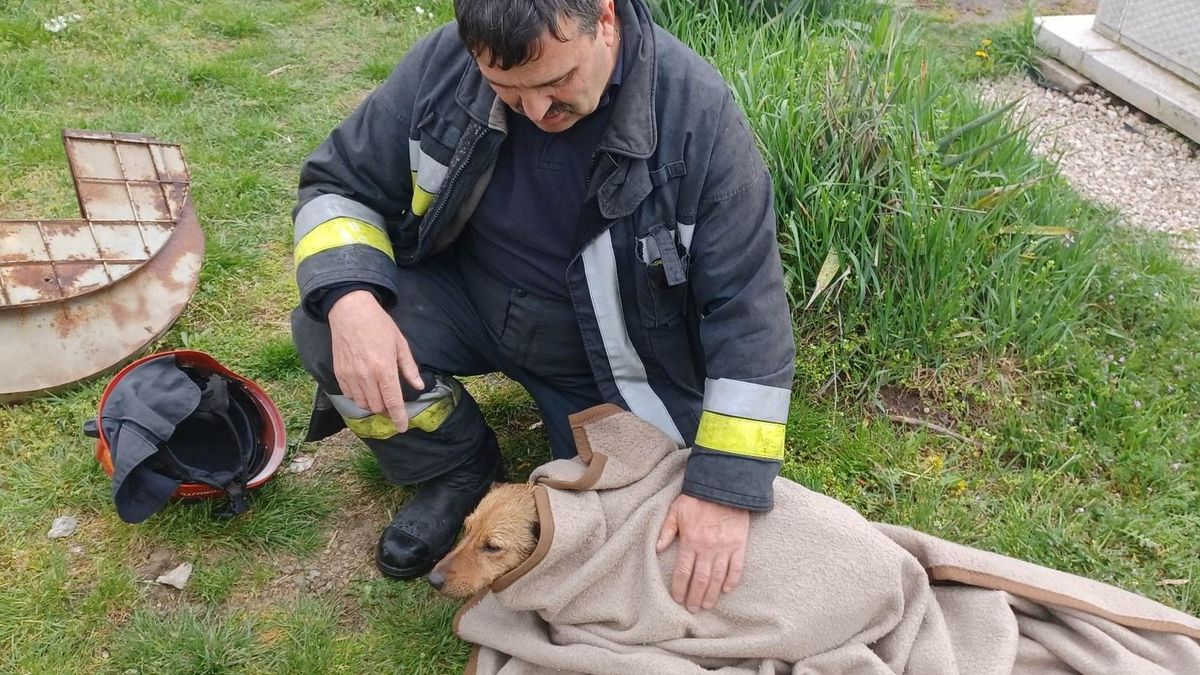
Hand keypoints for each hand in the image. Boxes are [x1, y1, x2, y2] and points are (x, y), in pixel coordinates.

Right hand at [327, 290, 423, 430]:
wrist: (350, 311)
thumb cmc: (379, 325)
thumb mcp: (400, 344)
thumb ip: (408, 368)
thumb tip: (419, 386)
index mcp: (384, 370)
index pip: (393, 402)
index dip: (399, 418)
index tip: (402, 428)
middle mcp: (366, 376)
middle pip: (377, 407)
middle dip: (387, 411)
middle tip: (393, 405)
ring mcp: (351, 376)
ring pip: (362, 404)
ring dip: (373, 405)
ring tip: (379, 397)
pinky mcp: (339, 373)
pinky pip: (349, 395)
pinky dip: (359, 397)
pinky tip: (365, 389)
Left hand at [655, 493, 748, 612]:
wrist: (724, 485)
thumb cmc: (697, 498)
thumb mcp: (676, 510)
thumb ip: (666, 531)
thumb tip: (657, 549)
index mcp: (690, 540)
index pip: (683, 571)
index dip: (680, 588)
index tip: (678, 600)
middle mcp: (707, 548)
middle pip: (700, 579)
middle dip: (695, 597)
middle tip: (692, 610)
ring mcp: (725, 548)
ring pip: (718, 578)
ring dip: (712, 594)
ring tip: (707, 606)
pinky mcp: (739, 545)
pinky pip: (736, 567)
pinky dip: (732, 580)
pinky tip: (727, 590)